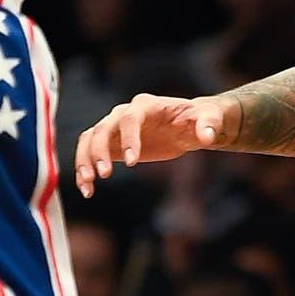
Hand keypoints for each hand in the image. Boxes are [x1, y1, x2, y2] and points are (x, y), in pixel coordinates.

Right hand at [74, 91, 238, 193]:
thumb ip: (208, 124)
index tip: (132, 162)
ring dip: (84, 161)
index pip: (130, 119)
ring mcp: (114, 127)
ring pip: (89, 139)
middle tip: (104, 175)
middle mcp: (124, 113)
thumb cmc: (197, 119)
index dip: (128, 139)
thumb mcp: (209, 118)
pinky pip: (90, 153)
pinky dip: (84, 169)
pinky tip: (87, 190)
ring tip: (88, 185)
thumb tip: (207, 136)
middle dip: (100, 151)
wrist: (186, 125)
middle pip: (103, 128)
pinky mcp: (111, 144)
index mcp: (146, 105)